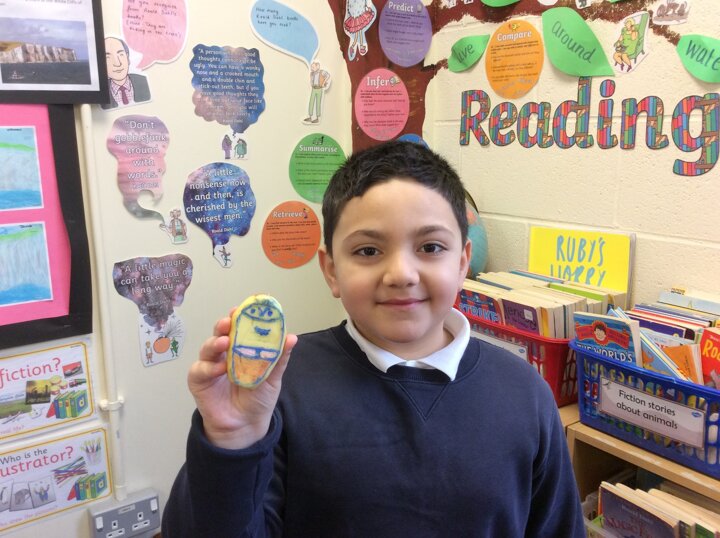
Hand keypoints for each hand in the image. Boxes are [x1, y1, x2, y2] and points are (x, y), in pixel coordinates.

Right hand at [188, 311, 297, 449]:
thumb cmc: (258, 398)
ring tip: (224, 342)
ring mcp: (210, 366)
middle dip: (223, 325)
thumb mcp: (272, 378)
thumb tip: (292, 337)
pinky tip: (220, 369)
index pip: (238, 328)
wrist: (247, 426)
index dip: (239, 317)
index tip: (242, 308)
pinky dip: (210, 368)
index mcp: (240, 349)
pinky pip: (200, 370)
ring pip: (208, 348)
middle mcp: (223, 354)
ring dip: (215, 343)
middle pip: (220, 333)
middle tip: (229, 320)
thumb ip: (279, 358)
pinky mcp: (199, 381)